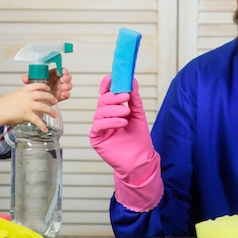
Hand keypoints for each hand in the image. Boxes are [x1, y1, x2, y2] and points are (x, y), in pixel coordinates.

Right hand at [4, 82, 57, 131]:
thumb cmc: (3, 105)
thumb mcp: (14, 97)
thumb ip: (22, 100)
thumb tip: (25, 106)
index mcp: (24, 91)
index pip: (36, 85)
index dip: (43, 87)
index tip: (48, 88)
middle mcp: (27, 97)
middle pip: (42, 95)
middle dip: (50, 98)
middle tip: (55, 101)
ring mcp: (28, 105)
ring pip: (43, 107)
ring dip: (50, 111)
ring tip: (55, 114)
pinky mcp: (27, 114)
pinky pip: (37, 121)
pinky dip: (42, 126)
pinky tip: (45, 130)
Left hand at [22, 67, 71, 100]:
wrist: (35, 101)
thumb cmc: (35, 88)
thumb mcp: (30, 83)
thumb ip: (28, 79)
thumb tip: (25, 78)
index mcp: (51, 75)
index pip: (59, 70)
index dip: (62, 70)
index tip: (62, 71)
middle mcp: (57, 81)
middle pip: (66, 77)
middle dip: (67, 77)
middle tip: (65, 79)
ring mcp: (59, 89)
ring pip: (68, 85)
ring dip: (68, 86)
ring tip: (64, 87)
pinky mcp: (60, 96)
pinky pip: (66, 95)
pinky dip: (66, 94)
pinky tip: (63, 94)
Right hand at [89, 75, 162, 210]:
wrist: (140, 159)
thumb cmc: (138, 139)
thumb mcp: (138, 114)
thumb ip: (134, 99)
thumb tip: (133, 81)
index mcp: (112, 110)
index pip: (105, 93)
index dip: (107, 84)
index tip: (113, 77)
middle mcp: (104, 117)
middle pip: (102, 101)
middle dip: (114, 97)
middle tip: (126, 96)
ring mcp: (99, 127)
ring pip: (100, 112)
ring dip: (114, 110)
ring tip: (127, 113)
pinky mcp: (96, 138)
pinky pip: (98, 126)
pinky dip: (110, 122)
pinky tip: (122, 123)